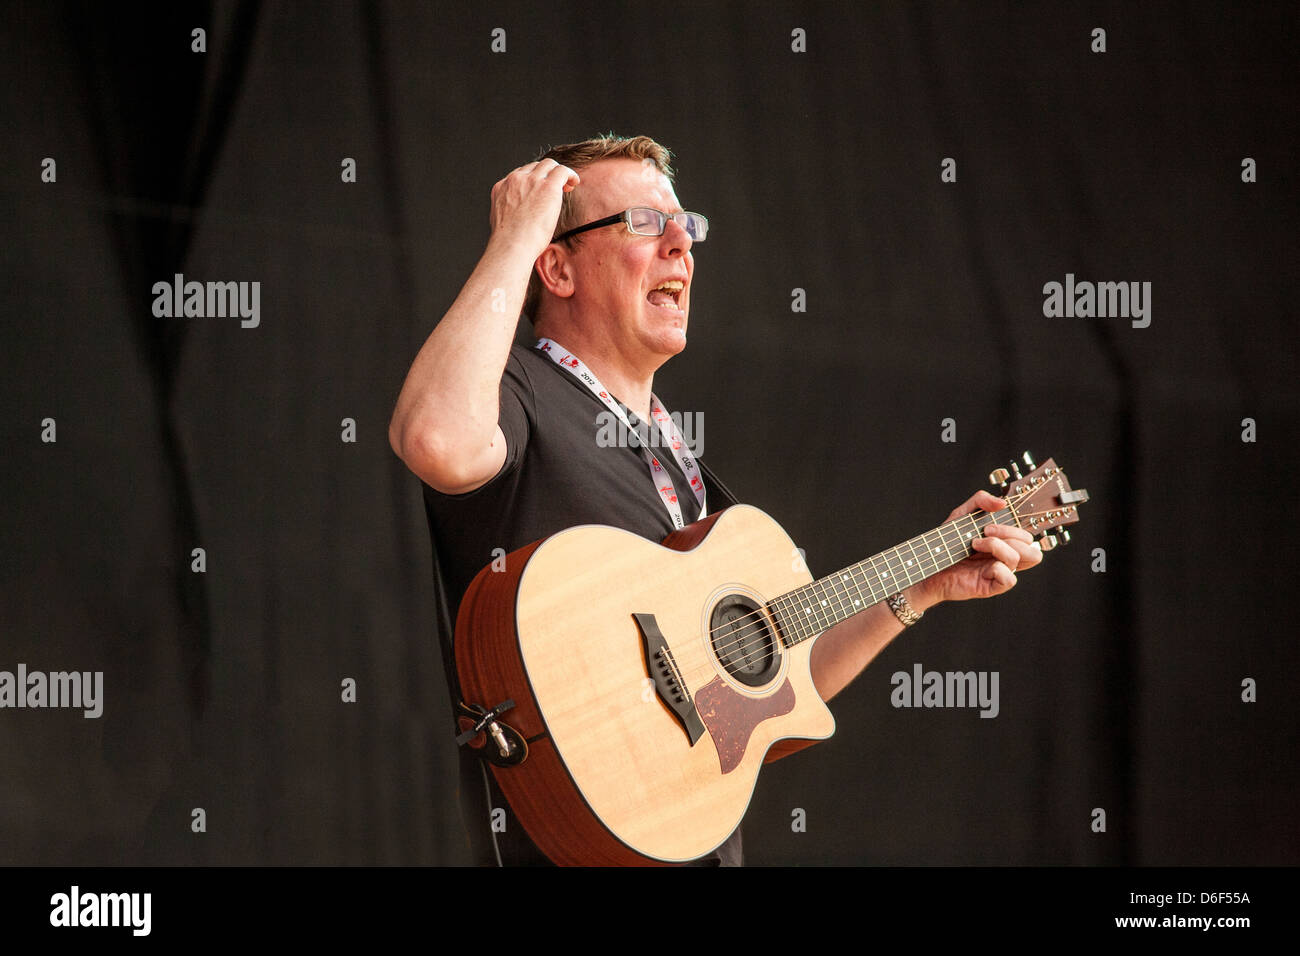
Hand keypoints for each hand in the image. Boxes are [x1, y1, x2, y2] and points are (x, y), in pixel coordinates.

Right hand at [488, 159, 580, 258]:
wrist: (512, 246)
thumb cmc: (509, 243)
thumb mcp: (501, 222)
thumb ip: (510, 212)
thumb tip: (521, 218)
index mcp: (502, 187)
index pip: (520, 175)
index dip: (534, 180)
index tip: (541, 190)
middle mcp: (515, 180)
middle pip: (535, 167)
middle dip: (546, 174)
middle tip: (557, 187)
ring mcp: (531, 181)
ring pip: (549, 165)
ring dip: (559, 173)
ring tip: (567, 185)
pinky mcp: (547, 186)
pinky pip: (562, 171)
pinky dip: (570, 174)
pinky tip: (574, 182)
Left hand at [910, 490, 1042, 608]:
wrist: (928, 563)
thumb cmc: (946, 543)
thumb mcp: (961, 514)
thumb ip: (981, 501)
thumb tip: (1002, 503)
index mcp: (1003, 542)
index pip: (1027, 535)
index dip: (1016, 526)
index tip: (991, 521)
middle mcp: (1005, 557)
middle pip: (1030, 545)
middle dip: (1008, 532)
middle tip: (984, 531)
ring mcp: (1001, 571)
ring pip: (1026, 559)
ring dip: (999, 546)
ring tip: (976, 544)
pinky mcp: (993, 586)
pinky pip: (1010, 579)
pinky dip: (998, 568)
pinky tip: (980, 565)